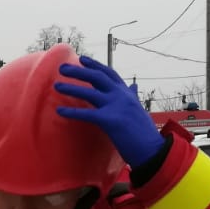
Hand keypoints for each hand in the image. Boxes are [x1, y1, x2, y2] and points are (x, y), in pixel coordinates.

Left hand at [53, 55, 167, 167]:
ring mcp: (116, 106)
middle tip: (62, 67)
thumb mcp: (138, 109)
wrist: (152, 150)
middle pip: (97, 77)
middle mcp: (121, 96)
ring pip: (89, 92)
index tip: (82, 59)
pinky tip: (59, 110)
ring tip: (56, 85)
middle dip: (79, 71)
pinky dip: (71, 111)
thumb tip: (133, 85)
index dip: (95, 65)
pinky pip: (86, 114)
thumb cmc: (144, 133)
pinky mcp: (110, 120)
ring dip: (71, 87)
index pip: (109, 73)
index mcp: (127, 93)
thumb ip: (132, 96)